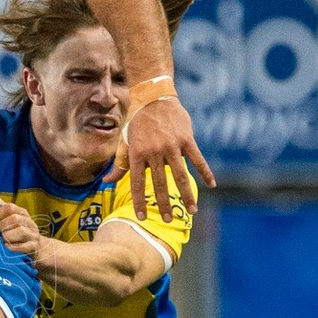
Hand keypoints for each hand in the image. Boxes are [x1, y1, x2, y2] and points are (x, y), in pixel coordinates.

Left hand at [0, 197, 41, 258]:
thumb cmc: (15, 231)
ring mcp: (33, 234)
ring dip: (7, 236)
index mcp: (21, 212)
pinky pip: (25, 246)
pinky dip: (14, 247)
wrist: (35, 247)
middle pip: (15, 219)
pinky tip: (6, 247)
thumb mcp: (8, 217)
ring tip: (1, 240)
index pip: (9, 207)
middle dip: (1, 226)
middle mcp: (28, 221)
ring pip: (21, 231)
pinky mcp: (34, 247)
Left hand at [125, 91, 211, 220]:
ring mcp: (171, 146)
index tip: (141, 217)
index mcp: (137, 154)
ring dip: (187, 194)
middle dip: (164, 204)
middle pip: (160, 184)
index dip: (139, 201)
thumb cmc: (137, 122)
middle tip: (168, 220)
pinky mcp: (186, 139)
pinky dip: (205, 172)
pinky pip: (197, 159)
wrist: (154, 97)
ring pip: (180, 176)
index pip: (137, 183)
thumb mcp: (125, 142)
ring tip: (192, 210)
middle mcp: (154, 152)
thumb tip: (106, 182)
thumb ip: (119, 164)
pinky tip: (211, 185)